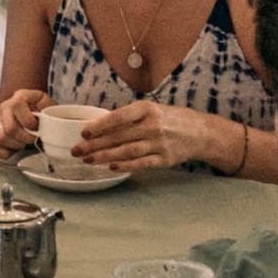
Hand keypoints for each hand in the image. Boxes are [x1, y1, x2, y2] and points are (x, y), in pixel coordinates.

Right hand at [0, 87, 48, 154]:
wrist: (36, 110)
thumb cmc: (44, 109)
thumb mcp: (49, 104)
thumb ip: (50, 111)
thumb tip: (52, 123)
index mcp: (20, 96)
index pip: (16, 106)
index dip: (28, 120)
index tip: (37, 127)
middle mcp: (6, 107)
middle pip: (9, 127)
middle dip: (25, 138)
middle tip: (34, 138)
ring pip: (1, 138)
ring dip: (17, 145)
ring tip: (26, 143)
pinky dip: (5, 153)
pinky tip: (15, 150)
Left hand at [76, 103, 230, 175]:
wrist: (200, 132)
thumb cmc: (170, 119)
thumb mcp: (151, 110)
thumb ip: (129, 117)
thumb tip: (99, 125)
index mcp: (147, 109)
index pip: (119, 117)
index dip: (100, 125)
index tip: (83, 132)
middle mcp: (153, 125)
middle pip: (119, 136)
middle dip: (95, 144)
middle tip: (76, 150)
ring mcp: (159, 144)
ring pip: (127, 151)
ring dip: (104, 156)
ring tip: (87, 160)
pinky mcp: (164, 160)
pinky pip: (141, 164)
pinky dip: (125, 166)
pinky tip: (110, 167)